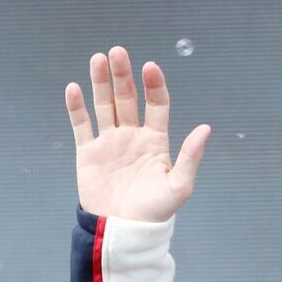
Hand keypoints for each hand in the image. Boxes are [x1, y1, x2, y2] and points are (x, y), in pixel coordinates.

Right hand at [64, 45, 209, 222]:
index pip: (156, 105)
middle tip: (118, 52)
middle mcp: (133, 137)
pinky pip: (81, 124)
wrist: (123, 230)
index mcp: (156, 141)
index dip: (154, 85)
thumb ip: (190, 156)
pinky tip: (75, 87)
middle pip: (128, 98)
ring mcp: (110, 142)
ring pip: (105, 105)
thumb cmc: (155, 212)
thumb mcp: (179, 185)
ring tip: (99, 58)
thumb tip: (206, 128)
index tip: (150, 67)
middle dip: (123, 75)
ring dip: (101, 82)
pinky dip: (76, 107)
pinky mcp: (88, 152)